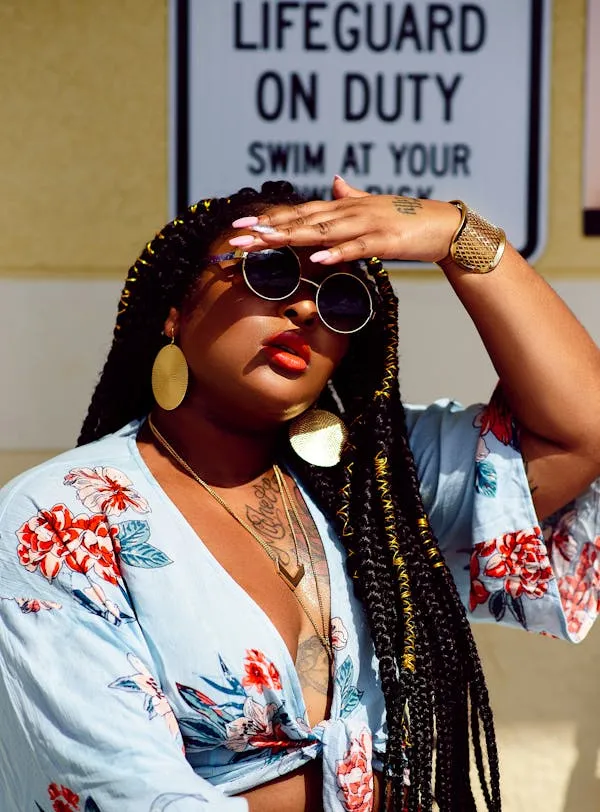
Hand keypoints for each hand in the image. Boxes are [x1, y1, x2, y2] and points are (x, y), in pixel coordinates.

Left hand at [230, 177, 460, 264]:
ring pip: (323, 231)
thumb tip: (334, 181)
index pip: (299, 212)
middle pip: (302, 220)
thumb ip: (352, 195)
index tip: (241, 228)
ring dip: (293, 236)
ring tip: (266, 242)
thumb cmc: (408, 218)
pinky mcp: (384, 240)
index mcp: (344, 207)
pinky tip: (319, 259)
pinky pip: (357, 248)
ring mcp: (367, 224)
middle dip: (268, 230)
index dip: (269, 220)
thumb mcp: (374, 205)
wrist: (444, 225)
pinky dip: (338, 253)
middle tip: (238, 239)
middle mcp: (350, 212)